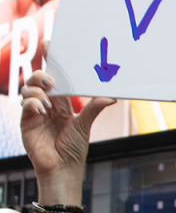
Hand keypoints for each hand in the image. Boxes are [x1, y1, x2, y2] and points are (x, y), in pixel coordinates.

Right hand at [19, 41, 113, 196]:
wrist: (63, 168)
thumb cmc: (74, 149)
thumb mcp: (85, 125)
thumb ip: (94, 108)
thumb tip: (112, 96)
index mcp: (63, 102)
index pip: (56, 77)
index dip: (51, 60)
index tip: (49, 44)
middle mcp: (48, 104)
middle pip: (39, 80)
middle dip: (41, 73)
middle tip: (50, 79)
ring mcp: (36, 112)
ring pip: (29, 89)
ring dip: (37, 90)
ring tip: (48, 101)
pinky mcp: (27, 122)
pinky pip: (26, 105)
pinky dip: (32, 103)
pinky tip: (41, 109)